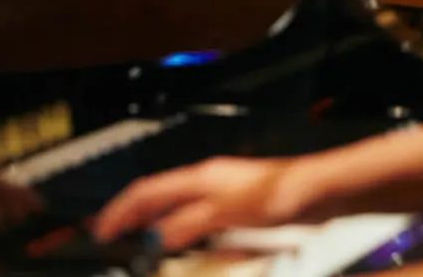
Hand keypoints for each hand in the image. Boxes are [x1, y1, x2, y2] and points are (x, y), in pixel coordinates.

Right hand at [92, 156, 314, 250]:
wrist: (320, 191)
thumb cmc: (282, 193)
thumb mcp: (230, 213)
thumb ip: (192, 224)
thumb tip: (160, 236)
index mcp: (199, 178)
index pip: (147, 192)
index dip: (121, 210)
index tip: (102, 229)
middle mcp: (207, 181)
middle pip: (158, 197)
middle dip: (132, 215)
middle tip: (112, 234)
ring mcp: (222, 193)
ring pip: (176, 207)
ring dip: (155, 224)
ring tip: (141, 241)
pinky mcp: (237, 207)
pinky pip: (198, 219)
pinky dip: (182, 231)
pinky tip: (188, 245)